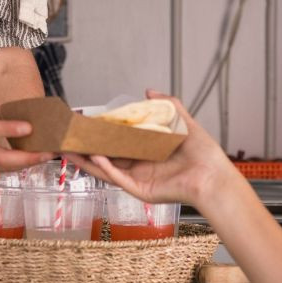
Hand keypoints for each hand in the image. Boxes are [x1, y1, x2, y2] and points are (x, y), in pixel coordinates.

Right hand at [0, 90, 52, 172]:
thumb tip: (17, 115)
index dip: (8, 129)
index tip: (28, 128)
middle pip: (0, 159)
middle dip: (27, 157)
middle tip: (48, 152)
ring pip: (3, 168)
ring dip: (26, 163)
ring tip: (46, 155)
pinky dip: (16, 165)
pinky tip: (31, 159)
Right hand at [66, 92, 242, 208]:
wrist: (213, 176)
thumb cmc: (204, 155)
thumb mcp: (183, 123)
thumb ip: (167, 106)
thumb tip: (148, 92)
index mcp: (147, 153)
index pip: (117, 142)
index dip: (101, 134)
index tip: (85, 124)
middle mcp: (139, 166)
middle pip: (106, 157)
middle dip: (86, 148)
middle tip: (68, 137)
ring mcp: (138, 179)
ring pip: (106, 169)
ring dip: (87, 160)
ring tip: (69, 149)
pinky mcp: (140, 190)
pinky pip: (118, 178)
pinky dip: (105, 168)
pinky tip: (94, 156)